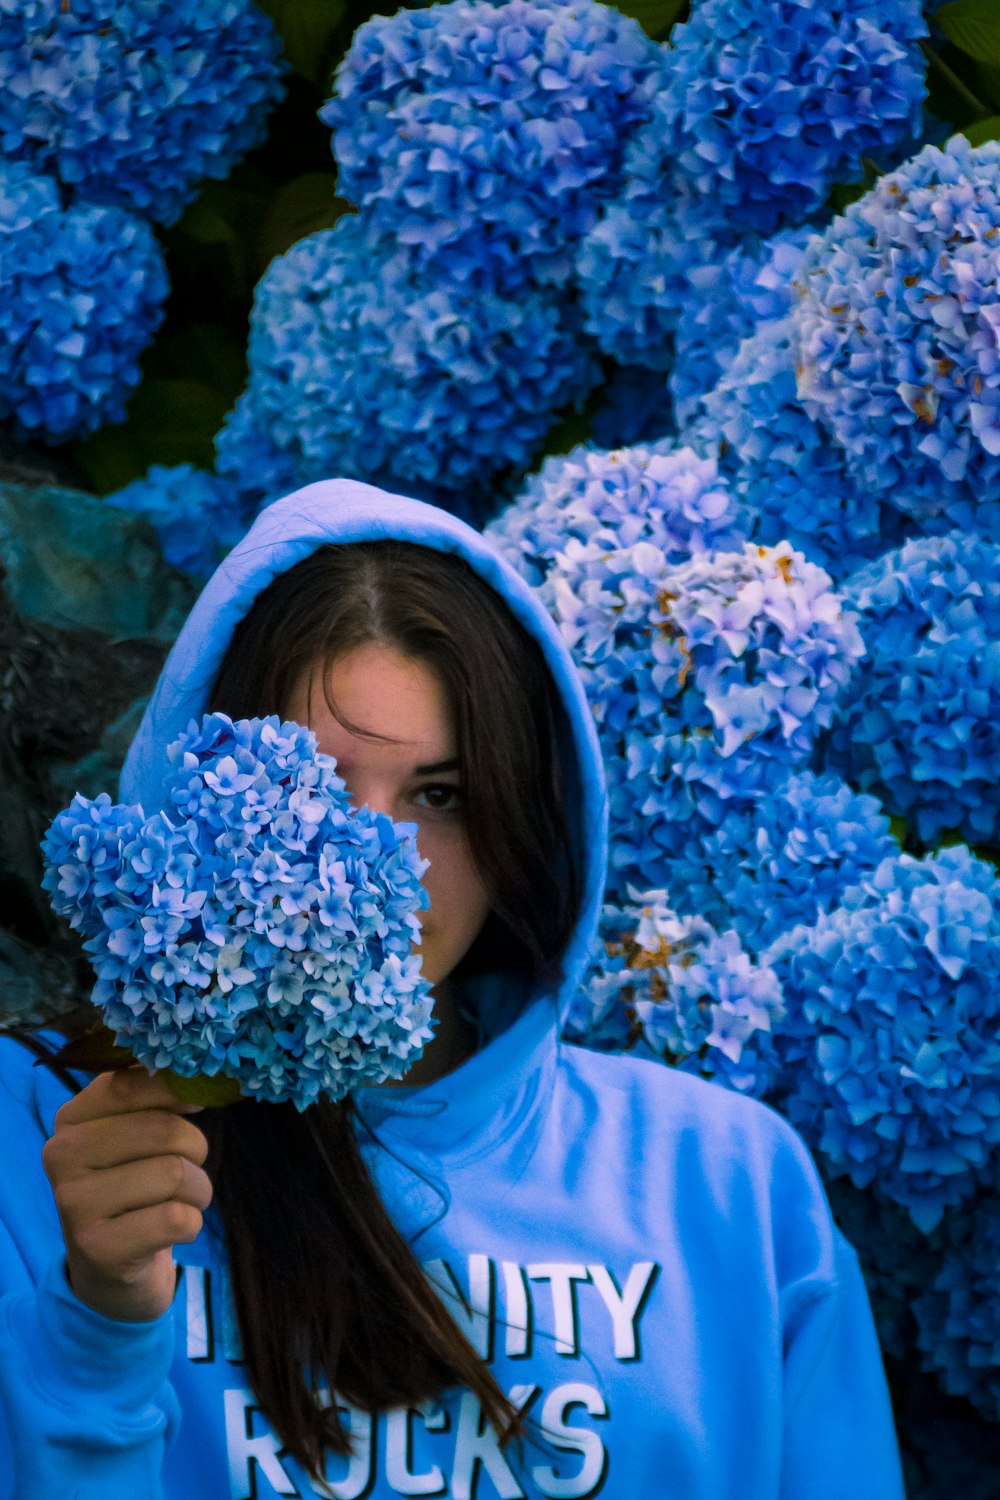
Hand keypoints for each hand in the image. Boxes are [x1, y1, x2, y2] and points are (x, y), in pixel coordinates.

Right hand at [42, 1067, 211, 1322]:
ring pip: (175, 1174)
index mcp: (71, 1119)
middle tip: (188, 1166)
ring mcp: (76, 1205)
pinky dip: (192, 1223)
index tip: (192, 1105)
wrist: (108, 1266)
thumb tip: (194, 1076)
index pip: (132, 1084)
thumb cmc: (130, 1184)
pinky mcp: (100, 1249)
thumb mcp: (130, 1133)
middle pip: (164, 1131)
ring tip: (182, 1199)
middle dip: (195, 1148)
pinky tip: (172, 1228)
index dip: (178, 1091)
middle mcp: (62, 1156)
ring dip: (198, 1189)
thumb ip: (154, 1096)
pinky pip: (178, 1218)